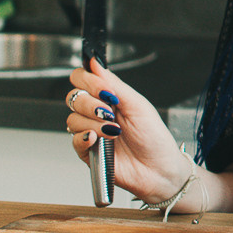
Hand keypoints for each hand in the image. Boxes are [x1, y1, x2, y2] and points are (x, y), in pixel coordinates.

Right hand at [63, 59, 188, 204]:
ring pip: (72, 119)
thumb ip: (113, 84)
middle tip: (109, 113)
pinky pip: (73, 140)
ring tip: (113, 131)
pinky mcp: (88, 152)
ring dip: (93, 123)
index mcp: (109, 98)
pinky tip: (97, 139)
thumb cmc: (154, 137)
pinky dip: (83, 137)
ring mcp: (91, 132)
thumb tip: (95, 63)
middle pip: (73, 97)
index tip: (104, 89)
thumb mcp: (137, 104)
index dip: (88, 80)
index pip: (83, 80)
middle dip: (90, 104)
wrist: (160, 169)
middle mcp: (97, 113)